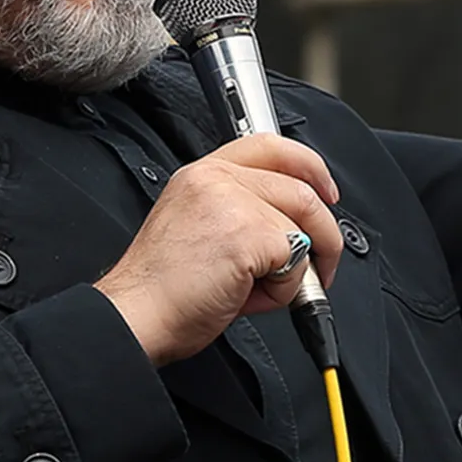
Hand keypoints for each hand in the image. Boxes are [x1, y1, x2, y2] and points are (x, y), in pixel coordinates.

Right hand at [95, 134, 344, 366]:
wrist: (136, 315)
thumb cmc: (162, 289)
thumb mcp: (199, 229)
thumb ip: (243, 214)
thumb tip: (293, 232)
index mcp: (203, 174)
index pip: (271, 146)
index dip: (309, 167)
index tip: (326, 192)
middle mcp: (216, 179)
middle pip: (301, 188)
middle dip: (323, 232)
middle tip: (318, 264)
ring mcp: (233, 202)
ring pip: (303, 227)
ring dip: (295, 269)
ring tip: (257, 289)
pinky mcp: (248, 233)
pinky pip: (296, 259)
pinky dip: (283, 289)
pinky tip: (247, 296)